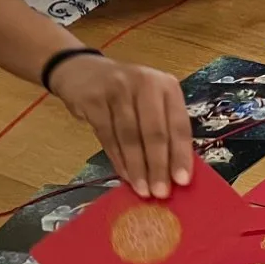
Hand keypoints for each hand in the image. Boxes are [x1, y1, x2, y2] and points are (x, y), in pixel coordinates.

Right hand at [48, 54, 194, 199]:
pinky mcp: (93, 100)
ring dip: (137, 168)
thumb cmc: (127, 93)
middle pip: (154, 133)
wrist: (81, 70)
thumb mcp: (152, 101)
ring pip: (130, 137)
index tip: (182, 181)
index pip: (178, 126)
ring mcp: (117, 90)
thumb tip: (175, 171)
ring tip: (143, 190)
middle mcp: (144, 84)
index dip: (180, 155)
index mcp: (167, 86)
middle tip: (160, 193)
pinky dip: (118, 160)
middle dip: (158, 167)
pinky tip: (126, 175)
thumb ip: (164, 127)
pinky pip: (108, 137)